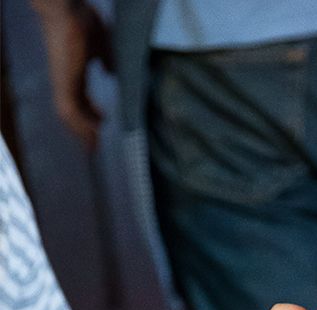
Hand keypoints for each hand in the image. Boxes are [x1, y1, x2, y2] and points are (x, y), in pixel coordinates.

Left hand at [32, 0, 113, 149]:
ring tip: (97, 145)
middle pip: (75, 111)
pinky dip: (81, 126)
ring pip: (70, 116)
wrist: (68, 9)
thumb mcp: (100, 42)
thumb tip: (110, 71)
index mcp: (74, 70)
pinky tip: (94, 135)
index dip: (91, 112)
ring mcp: (63, 81)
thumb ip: (105, 58)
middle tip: (99, 144)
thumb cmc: (82, 18)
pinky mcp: (63, 83)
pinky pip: (71, 112)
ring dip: (83, 132)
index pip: (81, 98)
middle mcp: (66, 78)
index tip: (103, 121)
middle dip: (87, 129)